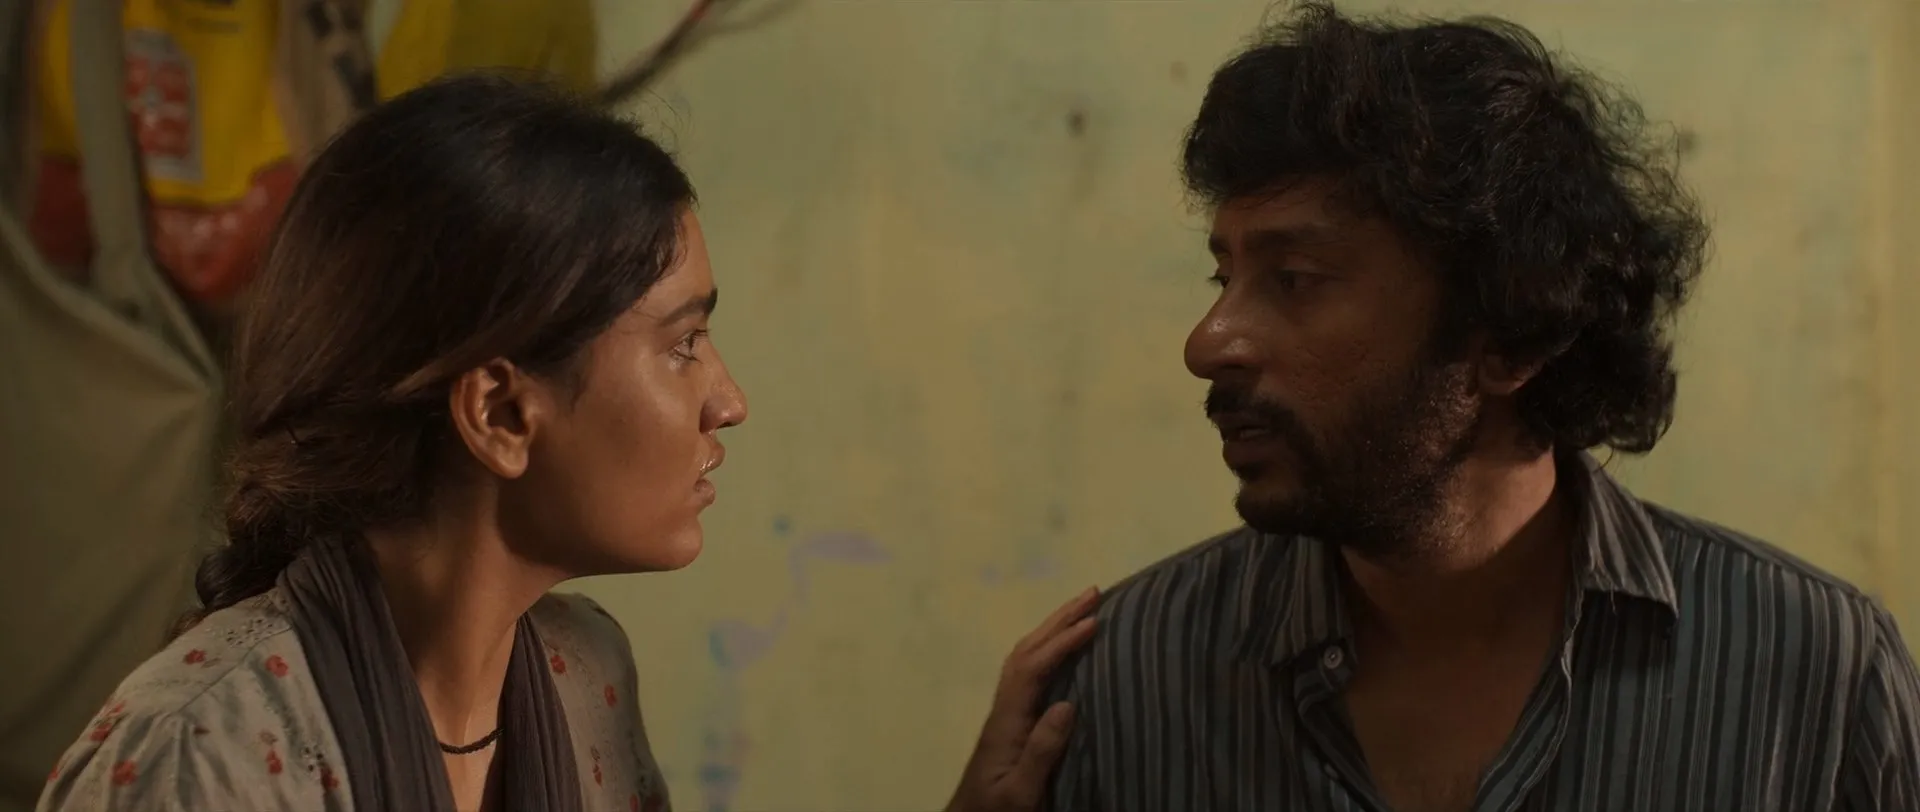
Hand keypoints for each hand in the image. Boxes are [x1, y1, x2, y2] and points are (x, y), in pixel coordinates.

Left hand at [944, 587, 1100, 811]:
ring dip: (1052, 629)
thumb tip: (1066, 703)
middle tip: (1093, 592)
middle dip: (1059, 619)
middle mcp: (1004, 707)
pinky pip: (1030, 672)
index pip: (1034, 667)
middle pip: (1027, 651)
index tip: (1094, 620)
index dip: (1063, 641)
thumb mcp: (1021, 792)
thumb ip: (1042, 752)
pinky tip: (1063, 650)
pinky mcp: (1012, 721)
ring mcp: (1006, 712)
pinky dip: (1048, 649)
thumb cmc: (995, 811)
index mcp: (1007, 720)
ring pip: (1025, 657)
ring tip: (1082, 609)